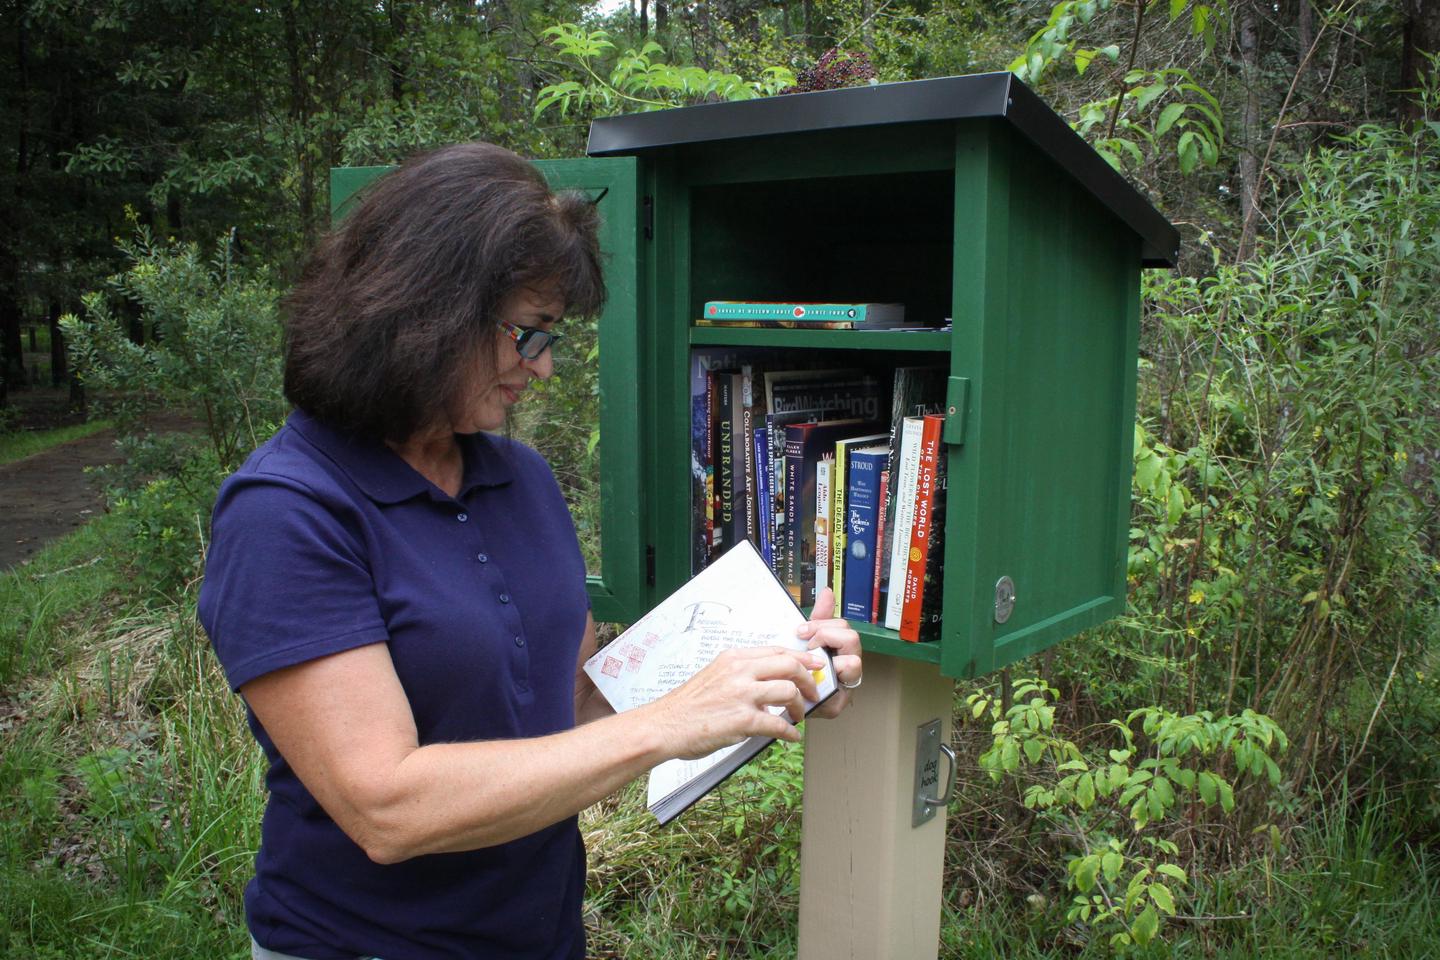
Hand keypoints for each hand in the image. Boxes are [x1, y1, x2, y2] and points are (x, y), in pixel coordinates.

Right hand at [644, 646, 826, 759]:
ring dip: (800, 706)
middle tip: (812, 692)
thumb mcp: (714, 675)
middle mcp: (739, 671)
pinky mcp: (742, 720)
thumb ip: (740, 674)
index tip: (814, 664)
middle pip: (789, 665)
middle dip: (808, 679)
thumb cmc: (686, 706)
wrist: (664, 726)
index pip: (777, 650)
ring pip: (788, 690)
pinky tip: (790, 737)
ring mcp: (741, 694)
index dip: (801, 658)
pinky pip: (778, 724)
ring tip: (798, 716)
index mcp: (733, 658)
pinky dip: (790, 732)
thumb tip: (768, 681)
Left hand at [795, 587, 862, 718]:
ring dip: (829, 661)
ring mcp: (846, 686)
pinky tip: (808, 683)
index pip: (843, 626)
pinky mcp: (837, 705)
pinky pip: (837, 694)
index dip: (822, 626)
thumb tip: (828, 592)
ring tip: (809, 665)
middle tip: (807, 646)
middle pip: (852, 638)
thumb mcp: (807, 640)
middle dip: (826, 638)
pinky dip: (821, 687)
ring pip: (853, 662)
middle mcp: (850, 665)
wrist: (786, 698)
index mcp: (842, 648)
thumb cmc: (801, 668)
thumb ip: (819, 618)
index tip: (801, 631)